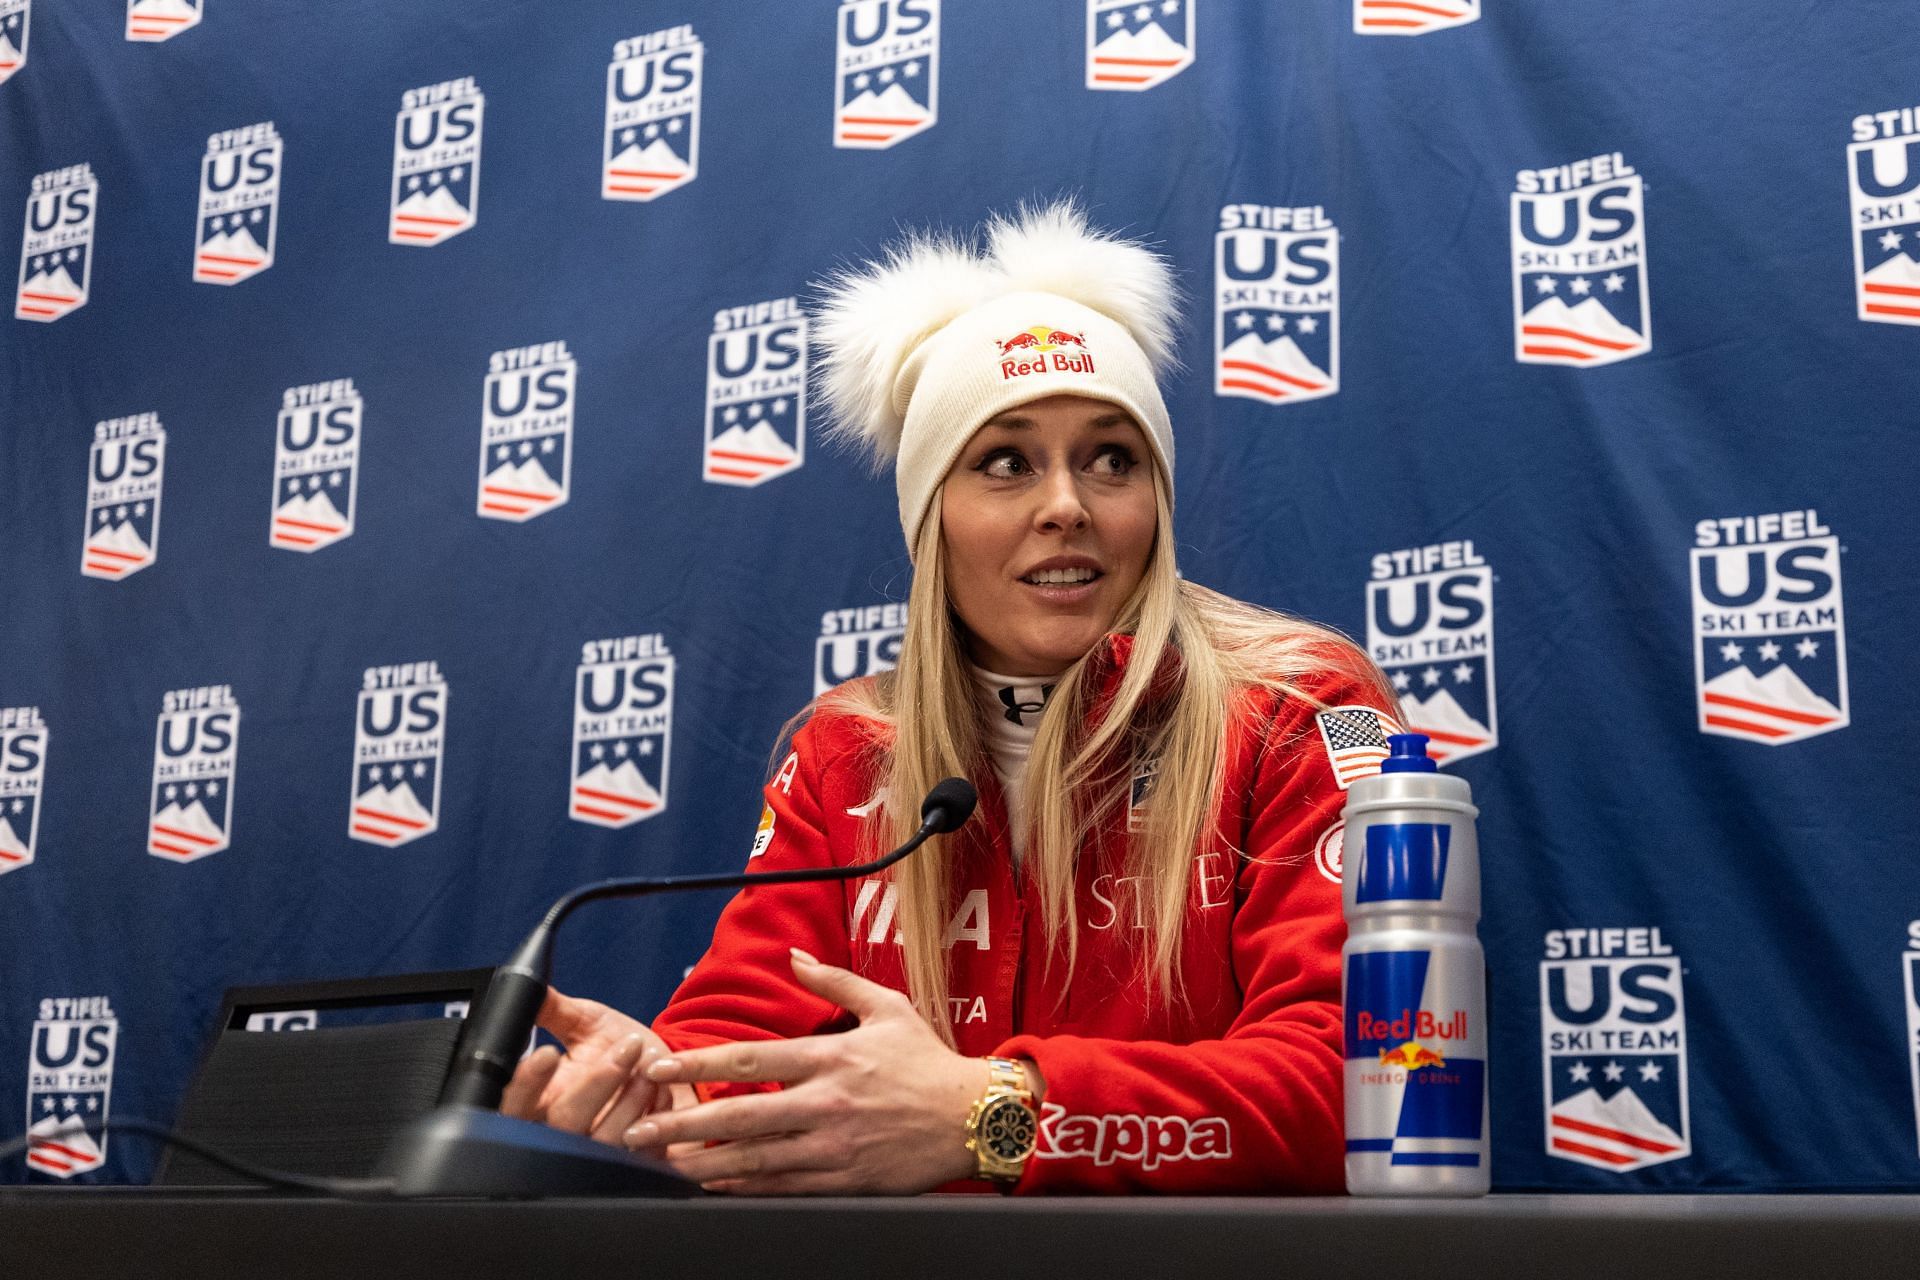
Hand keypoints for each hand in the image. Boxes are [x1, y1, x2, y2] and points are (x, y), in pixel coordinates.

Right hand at [499, 988, 683, 1149]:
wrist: (666, 1073)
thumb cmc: (616, 1048)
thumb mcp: (585, 1025)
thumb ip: (555, 1010)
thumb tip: (529, 988)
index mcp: (539, 1104)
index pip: (514, 1104)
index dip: (526, 1084)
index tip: (547, 1054)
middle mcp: (562, 1137)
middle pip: (564, 1123)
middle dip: (599, 1081)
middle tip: (627, 1046)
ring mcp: (598, 1159)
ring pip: (605, 1141)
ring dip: (632, 1098)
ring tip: (650, 1066)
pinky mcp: (634, 1169)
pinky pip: (643, 1154)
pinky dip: (658, 1118)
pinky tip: (664, 1093)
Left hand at [630, 949, 988, 1194]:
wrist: (975, 1118)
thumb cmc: (928, 1062)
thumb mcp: (887, 1007)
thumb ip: (835, 981)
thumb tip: (792, 956)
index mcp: (831, 1057)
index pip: (751, 1059)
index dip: (699, 1064)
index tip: (660, 1066)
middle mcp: (826, 1103)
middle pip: (741, 1115)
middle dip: (683, 1124)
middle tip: (640, 1130)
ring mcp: (833, 1146)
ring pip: (756, 1158)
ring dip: (704, 1163)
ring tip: (664, 1165)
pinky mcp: (845, 1179)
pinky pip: (785, 1187)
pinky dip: (746, 1188)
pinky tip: (715, 1187)